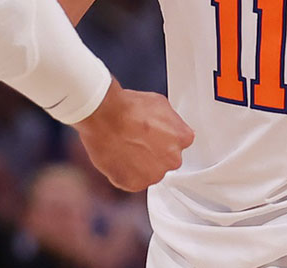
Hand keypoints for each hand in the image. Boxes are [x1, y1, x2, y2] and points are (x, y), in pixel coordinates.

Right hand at [73, 80, 193, 191]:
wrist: (104, 116)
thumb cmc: (128, 107)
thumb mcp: (159, 103)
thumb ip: (171, 121)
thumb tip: (169, 126)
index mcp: (183, 139)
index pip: (179, 142)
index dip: (163, 137)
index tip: (153, 134)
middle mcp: (172, 160)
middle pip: (165, 159)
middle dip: (153, 152)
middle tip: (136, 139)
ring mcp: (153, 174)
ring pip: (149, 172)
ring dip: (139, 163)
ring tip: (124, 146)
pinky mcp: (134, 184)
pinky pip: (131, 180)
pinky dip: (124, 172)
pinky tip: (117, 155)